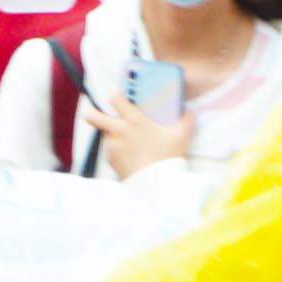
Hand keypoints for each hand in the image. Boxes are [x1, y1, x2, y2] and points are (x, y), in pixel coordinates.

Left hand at [75, 94, 198, 170]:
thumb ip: (186, 120)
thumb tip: (188, 111)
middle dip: (94, 113)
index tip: (121, 99)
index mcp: (134, 121)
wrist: (157, 185)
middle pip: (93, 116)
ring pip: (104, 134)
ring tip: (129, 141)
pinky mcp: (110, 160)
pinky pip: (110, 151)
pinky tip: (131, 155)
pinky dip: (117, 151)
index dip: (117, 96)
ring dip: (112, 135)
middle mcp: (119, 131)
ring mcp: (112, 146)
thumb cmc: (167, 159)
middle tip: (101, 115)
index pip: (115, 99)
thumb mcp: (181, 136)